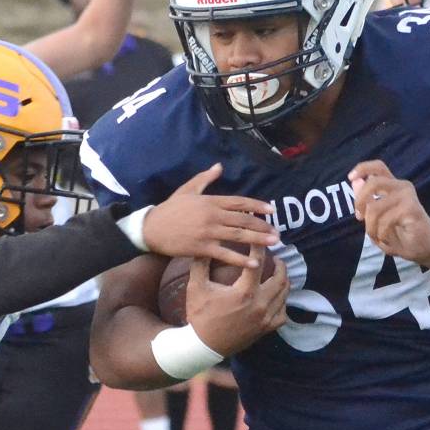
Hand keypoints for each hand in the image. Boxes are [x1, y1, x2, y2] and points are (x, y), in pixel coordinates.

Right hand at [142, 164, 278, 266]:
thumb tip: (219, 166)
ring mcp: (208, 232)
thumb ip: (205, 178)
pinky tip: (254, 263)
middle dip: (262, 226)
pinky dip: (240, 259)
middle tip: (277, 233)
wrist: (151, 228)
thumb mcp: (187, 190)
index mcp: (210, 201)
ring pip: (238, 236)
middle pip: (243, 220)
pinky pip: (225, 254)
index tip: (271, 211)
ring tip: (273, 243)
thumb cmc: (169, 209)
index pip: (239, 202)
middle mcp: (212, 215)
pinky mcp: (201, 247)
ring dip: (258, 240)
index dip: (257, 206)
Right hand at [186, 244, 288, 354]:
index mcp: (244, 292)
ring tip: (278, 274)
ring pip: (284, 295)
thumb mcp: (196, 287)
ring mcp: (265, 318)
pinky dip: (282, 303)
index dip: (260, 248)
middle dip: (280, 265)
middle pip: (280, 279)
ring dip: (283, 282)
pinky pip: (283, 314)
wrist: (204, 346)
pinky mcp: (265, 329)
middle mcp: (259, 304)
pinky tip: (277, 298)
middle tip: (276, 258)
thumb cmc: (200, 316)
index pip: (258, 262)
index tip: (260, 240)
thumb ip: (201, 264)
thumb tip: (205, 246)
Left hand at [349, 160, 429, 266]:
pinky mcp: (411, 208)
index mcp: (392, 186)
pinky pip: (385, 221)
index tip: (350, 177)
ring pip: (374, 207)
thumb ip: (366, 199)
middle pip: (373, 182)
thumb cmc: (400, 232)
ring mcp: (407, 196)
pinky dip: (381, 234)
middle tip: (359, 218)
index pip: (378, 167)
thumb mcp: (376, 218)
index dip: (362, 168)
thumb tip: (355, 181)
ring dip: (370, 227)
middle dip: (360, 201)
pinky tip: (386, 239)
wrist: (424, 248)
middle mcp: (401, 187)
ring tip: (377, 236)